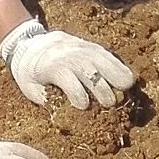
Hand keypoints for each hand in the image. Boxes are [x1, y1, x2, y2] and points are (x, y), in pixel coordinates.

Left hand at [0, 19, 136, 109]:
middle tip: (110, 104)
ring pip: (101, 59)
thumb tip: (62, 116)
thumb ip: (45, 100)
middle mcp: (68, 55)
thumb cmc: (31, 72)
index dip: (77, 93)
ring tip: (127, 87)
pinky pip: (107, 54)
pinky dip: (119, 65)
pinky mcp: (90, 47)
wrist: (31, 43)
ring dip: (116, 73)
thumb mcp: (29, 87)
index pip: (66, 77)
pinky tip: (129, 77)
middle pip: (88, 68)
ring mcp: (81, 48)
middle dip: (101, 86)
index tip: (84, 106)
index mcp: (51, 66)